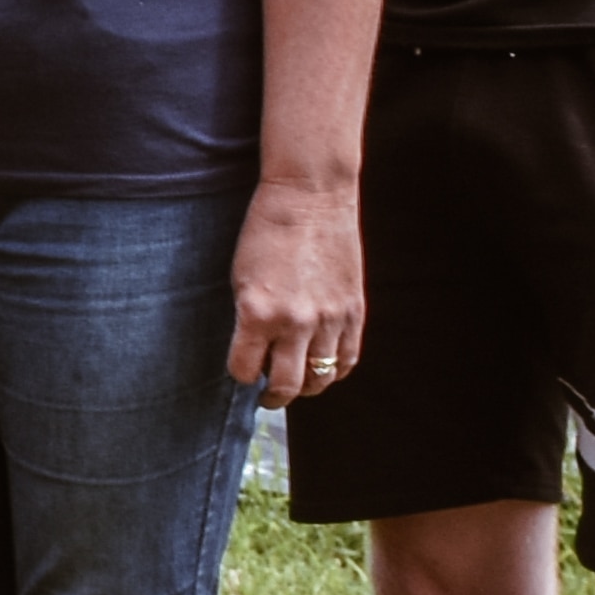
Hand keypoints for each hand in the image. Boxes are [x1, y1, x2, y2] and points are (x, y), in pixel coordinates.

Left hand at [226, 175, 369, 405]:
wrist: (310, 198)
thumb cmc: (265, 233)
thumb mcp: (241, 279)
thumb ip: (248, 319)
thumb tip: (254, 354)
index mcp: (257, 314)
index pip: (243, 371)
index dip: (240, 375)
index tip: (242, 371)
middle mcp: (295, 322)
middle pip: (286, 386)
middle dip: (272, 396)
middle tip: (267, 394)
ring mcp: (329, 319)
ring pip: (320, 379)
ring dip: (306, 386)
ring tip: (296, 382)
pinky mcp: (354, 311)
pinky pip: (348, 359)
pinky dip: (335, 371)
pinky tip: (323, 367)